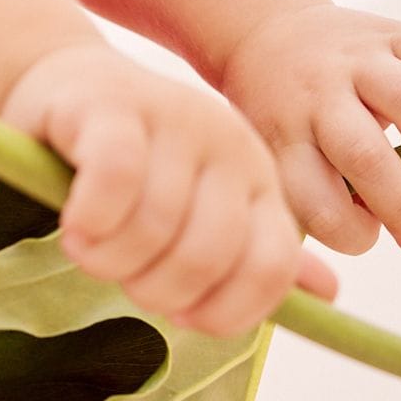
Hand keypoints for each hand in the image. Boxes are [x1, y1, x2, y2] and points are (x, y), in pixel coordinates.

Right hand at [0, 39, 340, 335]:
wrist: (70, 84)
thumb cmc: (136, 160)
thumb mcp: (203, 207)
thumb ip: (256, 253)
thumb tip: (329, 295)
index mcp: (261, 180)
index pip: (270, 266)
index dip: (224, 311)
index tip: (179, 315)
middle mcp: (230, 146)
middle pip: (207, 254)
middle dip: (155, 289)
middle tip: (120, 277)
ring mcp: (175, 118)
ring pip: (155, 223)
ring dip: (110, 259)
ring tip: (88, 249)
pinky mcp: (115, 105)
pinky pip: (115, 179)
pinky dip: (92, 219)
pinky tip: (76, 223)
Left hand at [216, 2, 400, 258]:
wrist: (267, 33)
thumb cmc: (282, 117)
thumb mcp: (283, 157)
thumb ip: (336, 196)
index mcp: (281, 138)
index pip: (316, 203)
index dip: (353, 235)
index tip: (371, 235)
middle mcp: (315, 96)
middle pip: (365, 156)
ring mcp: (355, 59)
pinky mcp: (390, 32)